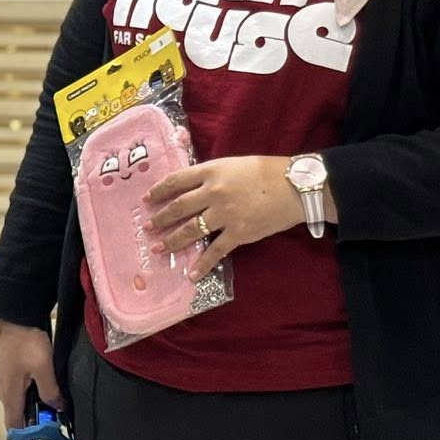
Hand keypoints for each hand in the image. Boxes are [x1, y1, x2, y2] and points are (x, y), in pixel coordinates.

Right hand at [0, 318, 62, 429]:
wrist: (10, 312)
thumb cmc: (23, 338)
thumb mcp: (44, 367)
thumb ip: (51, 391)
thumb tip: (58, 408)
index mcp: (9, 395)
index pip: (14, 427)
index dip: (29, 436)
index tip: (48, 435)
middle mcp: (2, 390)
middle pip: (18, 414)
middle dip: (36, 418)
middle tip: (57, 413)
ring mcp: (2, 378)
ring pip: (18, 400)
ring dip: (34, 402)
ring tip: (53, 395)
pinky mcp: (5, 367)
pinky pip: (17, 387)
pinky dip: (30, 389)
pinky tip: (43, 379)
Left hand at [144, 156, 303, 280]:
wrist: (293, 187)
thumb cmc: (264, 171)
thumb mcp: (232, 165)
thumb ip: (211, 175)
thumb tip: (190, 187)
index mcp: (211, 172)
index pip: (176, 181)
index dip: (158, 191)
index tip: (146, 199)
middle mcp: (213, 192)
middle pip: (178, 207)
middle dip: (160, 219)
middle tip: (147, 227)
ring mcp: (224, 214)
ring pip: (190, 230)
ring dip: (172, 241)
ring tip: (158, 248)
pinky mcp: (238, 233)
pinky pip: (215, 251)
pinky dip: (201, 264)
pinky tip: (190, 275)